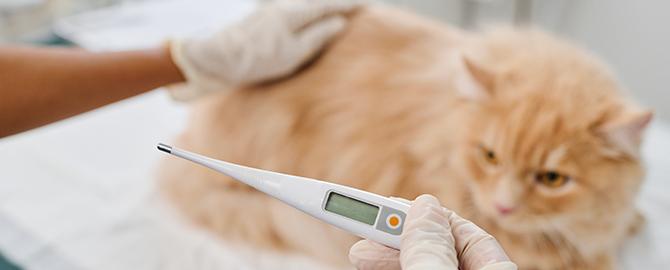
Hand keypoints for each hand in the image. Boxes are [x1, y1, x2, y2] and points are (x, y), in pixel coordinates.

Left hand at [167, 0, 361, 100]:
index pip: (330, 4)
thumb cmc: (254, 59)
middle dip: (337, 6)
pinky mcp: (261, 22)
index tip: (367, 5)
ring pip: (304, 9)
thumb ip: (318, 36)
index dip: (350, 4)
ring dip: (322, 11)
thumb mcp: (294, 53)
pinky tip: (308, 26)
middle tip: (356, 11)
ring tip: (337, 18)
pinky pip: (292, 16)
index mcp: (294, 11)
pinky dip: (307, 19)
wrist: (212, 59)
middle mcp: (282, 6)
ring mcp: (270, 12)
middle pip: (317, 3)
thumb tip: (339, 23)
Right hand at [349, 195, 516, 269]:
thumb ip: (433, 249)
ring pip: (424, 264)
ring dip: (389, 255)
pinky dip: (390, 269)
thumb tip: (425, 208)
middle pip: (441, 250)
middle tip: (366, 226)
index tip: (392, 206)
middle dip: (400, 236)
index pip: (468, 235)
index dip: (429, 216)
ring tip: (360, 252)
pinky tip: (370, 265)